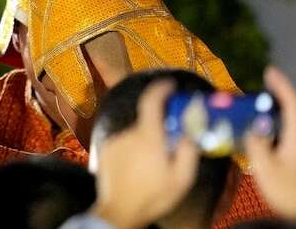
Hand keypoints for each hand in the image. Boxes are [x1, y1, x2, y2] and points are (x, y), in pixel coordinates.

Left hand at [86, 79, 200, 228]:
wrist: (119, 211)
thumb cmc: (154, 196)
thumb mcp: (182, 177)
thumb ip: (188, 149)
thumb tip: (190, 130)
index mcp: (148, 137)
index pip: (151, 102)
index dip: (160, 89)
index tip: (169, 84)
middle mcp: (128, 133)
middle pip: (147, 122)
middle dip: (160, 130)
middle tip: (170, 149)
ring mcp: (114, 141)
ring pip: (136, 134)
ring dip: (146, 143)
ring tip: (153, 167)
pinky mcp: (105, 150)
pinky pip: (124, 143)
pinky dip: (133, 150)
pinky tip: (138, 169)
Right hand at [245, 65, 295, 218]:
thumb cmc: (288, 192)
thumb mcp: (267, 169)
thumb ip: (257, 144)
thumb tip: (251, 125)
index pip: (292, 105)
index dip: (281, 87)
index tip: (268, 71)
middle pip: (292, 113)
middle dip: (277, 98)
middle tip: (258, 89)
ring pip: (289, 125)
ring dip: (274, 114)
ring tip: (253, 108)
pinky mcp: (294, 160)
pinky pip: (284, 136)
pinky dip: (273, 128)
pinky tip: (259, 134)